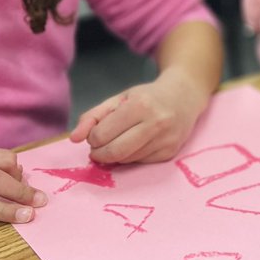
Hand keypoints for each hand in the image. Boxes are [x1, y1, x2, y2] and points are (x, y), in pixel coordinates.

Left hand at [70, 67, 209, 163]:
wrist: (185, 96)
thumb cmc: (148, 96)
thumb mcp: (119, 99)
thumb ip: (93, 117)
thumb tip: (74, 138)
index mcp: (140, 106)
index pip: (102, 135)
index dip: (92, 137)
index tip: (95, 133)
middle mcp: (156, 123)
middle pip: (114, 152)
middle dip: (99, 153)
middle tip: (98, 147)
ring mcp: (166, 140)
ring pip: (126, 160)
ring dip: (115, 155)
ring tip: (119, 141)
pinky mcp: (170, 152)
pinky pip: (140, 162)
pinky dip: (131, 156)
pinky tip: (136, 144)